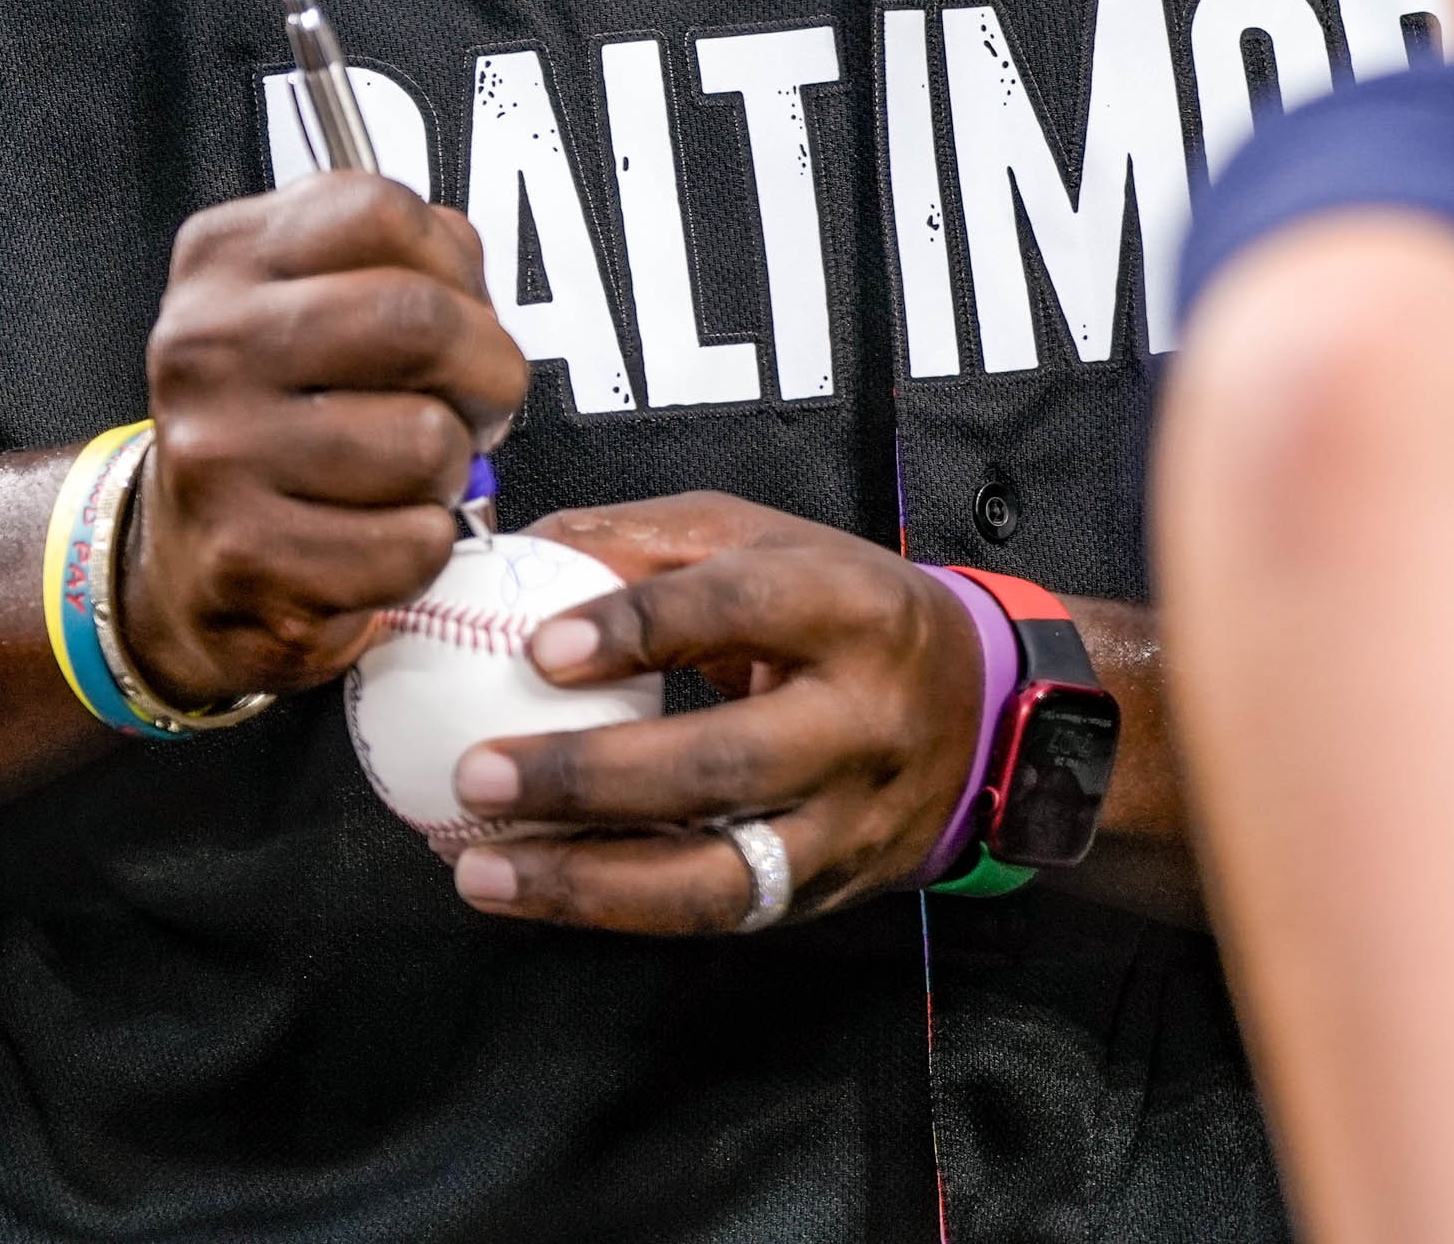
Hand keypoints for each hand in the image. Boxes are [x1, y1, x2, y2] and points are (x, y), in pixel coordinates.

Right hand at [124, 173, 528, 709]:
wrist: (186, 557)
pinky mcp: (248, 558)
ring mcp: (217, 454)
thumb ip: (399, 265)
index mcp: (224, 260)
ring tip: (409, 476)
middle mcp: (207, 346)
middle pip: (417, 318)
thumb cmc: (277, 422)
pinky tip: (377, 536)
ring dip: (451, 470)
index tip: (463, 311)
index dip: (456, 266)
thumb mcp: (306, 303)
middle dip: (489, 370)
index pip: (379, 212)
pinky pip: (413, 542)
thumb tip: (477, 296)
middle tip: (480, 404)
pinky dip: (426, 547)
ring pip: (425, 439)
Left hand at [444, 493, 986, 933]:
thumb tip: (514, 557)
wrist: (976, 711)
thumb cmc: (841, 609)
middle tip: (477, 779)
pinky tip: (542, 893)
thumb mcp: (764, 540)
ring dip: (587, 882)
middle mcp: (860, 721)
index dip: (637, 628)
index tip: (538, 650)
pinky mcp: (828, 888)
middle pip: (722, 763)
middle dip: (588, 780)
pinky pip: (717, 914)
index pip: (740, 610)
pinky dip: (618, 910)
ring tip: (484, 872)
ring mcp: (848, 821)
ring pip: (718, 874)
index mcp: (849, 606)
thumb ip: (646, 543)